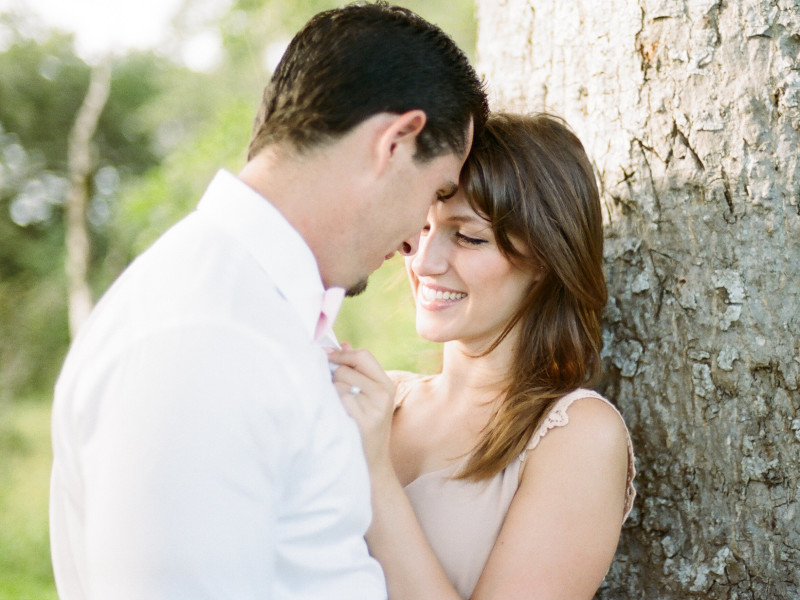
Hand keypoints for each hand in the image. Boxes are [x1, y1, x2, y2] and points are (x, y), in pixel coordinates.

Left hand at [327, 344, 395, 473]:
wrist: (373, 465)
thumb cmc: (366, 427)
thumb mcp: (369, 398)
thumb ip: (357, 371)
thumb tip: (343, 344)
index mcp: (387, 385)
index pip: (363, 356)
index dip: (342, 353)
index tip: (325, 355)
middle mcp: (384, 394)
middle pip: (345, 369)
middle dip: (333, 378)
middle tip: (333, 394)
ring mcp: (374, 408)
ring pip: (338, 385)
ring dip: (330, 395)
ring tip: (336, 410)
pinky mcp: (363, 421)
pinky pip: (337, 401)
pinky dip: (331, 407)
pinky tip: (336, 418)